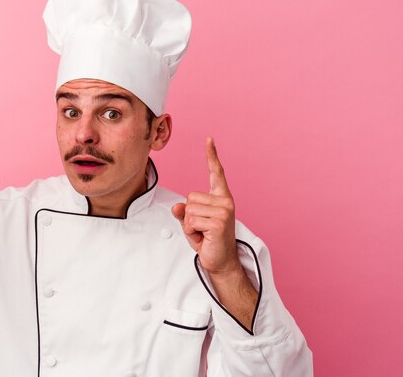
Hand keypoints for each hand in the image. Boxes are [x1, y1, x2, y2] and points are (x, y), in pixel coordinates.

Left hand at [172, 137, 240, 275]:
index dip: (211, 156)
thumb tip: (176, 206)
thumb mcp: (192, 223)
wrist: (221, 262)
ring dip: (190, 225)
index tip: (208, 139)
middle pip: (190, 197)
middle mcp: (225, 201)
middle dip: (189, 216)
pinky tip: (203, 238)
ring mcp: (224, 211)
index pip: (216, 173)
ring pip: (189, 210)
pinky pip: (190, 221)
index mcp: (221, 198)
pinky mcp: (218, 222)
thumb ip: (184, 211)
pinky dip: (191, 232)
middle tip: (201, 229)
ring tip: (202, 234)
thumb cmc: (208, 241)